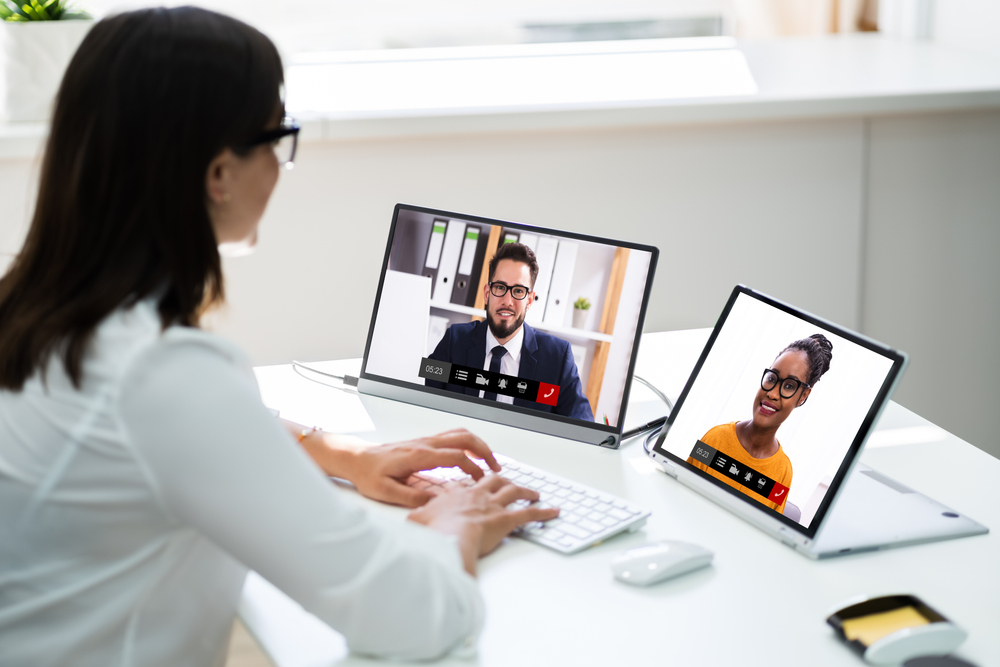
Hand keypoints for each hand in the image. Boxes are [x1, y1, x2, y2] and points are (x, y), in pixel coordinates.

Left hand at [300, 427, 501, 507]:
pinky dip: (466, 444)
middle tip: (495, 468)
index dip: (472, 469)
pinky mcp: (423, 443)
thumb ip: (410, 498)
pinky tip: (470, 458)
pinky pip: (451, 437)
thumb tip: (436, 502)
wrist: (355, 458)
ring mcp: (424, 441)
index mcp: (418, 455)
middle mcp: (424, 444)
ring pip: (459, 434)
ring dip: (477, 445)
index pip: (455, 456)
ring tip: (488, 462)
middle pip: (463, 438)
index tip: (480, 482)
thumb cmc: (368, 474)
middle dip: (483, 451)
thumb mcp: (385, 492)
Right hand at [408, 475, 559, 575]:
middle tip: (506, 480)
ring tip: (534, 492)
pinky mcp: (506, 519)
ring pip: (513, 490)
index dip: (466, 484)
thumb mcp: (415, 523)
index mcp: (454, 495)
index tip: (469, 484)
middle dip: (501, 479)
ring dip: (526, 491)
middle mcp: (475, 495)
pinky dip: (543, 512)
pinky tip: (553, 512)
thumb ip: (416, 520)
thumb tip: (409, 523)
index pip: (461, 485)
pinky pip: (529, 513)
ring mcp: (492, 505)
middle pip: (491, 480)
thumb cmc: (433, 532)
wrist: (448, 538)